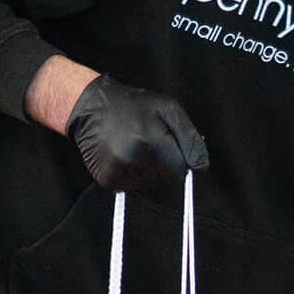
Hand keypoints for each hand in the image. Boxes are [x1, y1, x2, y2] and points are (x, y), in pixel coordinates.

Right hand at [66, 74, 208, 190]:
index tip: (168, 150)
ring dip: (144, 172)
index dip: (177, 163)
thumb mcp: (168, 109)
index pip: (178, 172)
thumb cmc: (132, 106)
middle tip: (145, 143)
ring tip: (131, 147)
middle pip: (162, 179)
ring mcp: (118, 169)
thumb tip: (202, 166)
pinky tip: (121, 157)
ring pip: (146, 185)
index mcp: (152, 139)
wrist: (91, 106)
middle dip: (160, 165)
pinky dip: (128, 176)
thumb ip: (189, 138)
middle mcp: (134, 157)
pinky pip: (128, 187)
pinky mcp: (106, 178)